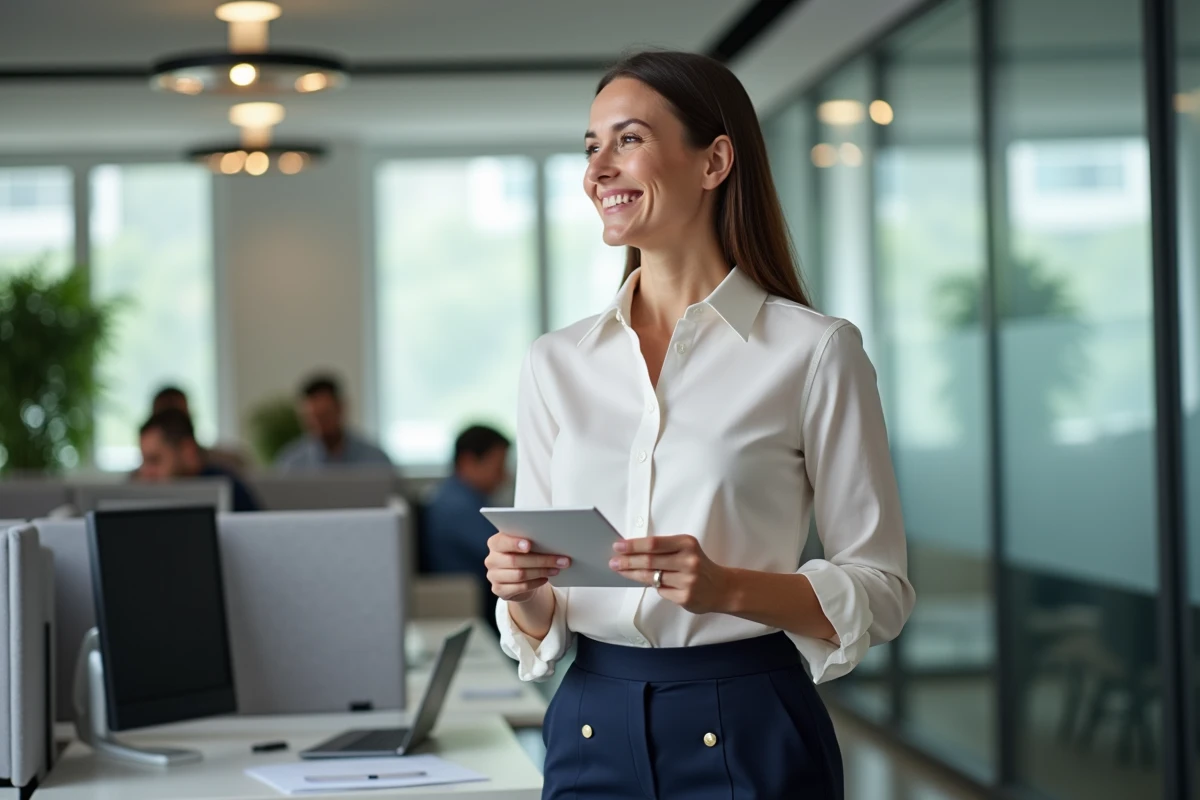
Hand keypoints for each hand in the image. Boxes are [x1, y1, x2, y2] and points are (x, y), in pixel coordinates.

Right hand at [485, 533, 569, 603]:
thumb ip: (531, 541)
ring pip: (520, 574)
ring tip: (556, 569)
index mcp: (495, 543)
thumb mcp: (525, 546)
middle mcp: (491, 559)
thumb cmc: (523, 555)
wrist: (517, 577)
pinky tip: (546, 578)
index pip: (501, 542)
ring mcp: (493, 576)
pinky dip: (535, 582)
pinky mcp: (499, 590)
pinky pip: (520, 587)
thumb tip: (553, 541)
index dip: (515, 543)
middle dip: (541, 560)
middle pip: (515, 560)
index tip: (529, 545)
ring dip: (541, 571)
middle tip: (561, 560)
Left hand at [609, 535, 730, 614]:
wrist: (722, 588)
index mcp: (687, 543)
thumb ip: (664, 549)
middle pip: (649, 561)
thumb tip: (632, 551)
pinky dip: (654, 586)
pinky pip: (661, 591)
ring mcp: (687, 580)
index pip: (654, 544)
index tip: (618, 546)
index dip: (633, 545)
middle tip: (613, 561)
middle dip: (627, 561)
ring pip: (651, 578)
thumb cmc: (698, 565)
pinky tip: (652, 583)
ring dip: (632, 574)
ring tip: (620, 571)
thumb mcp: (686, 549)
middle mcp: (688, 560)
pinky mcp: (685, 597)